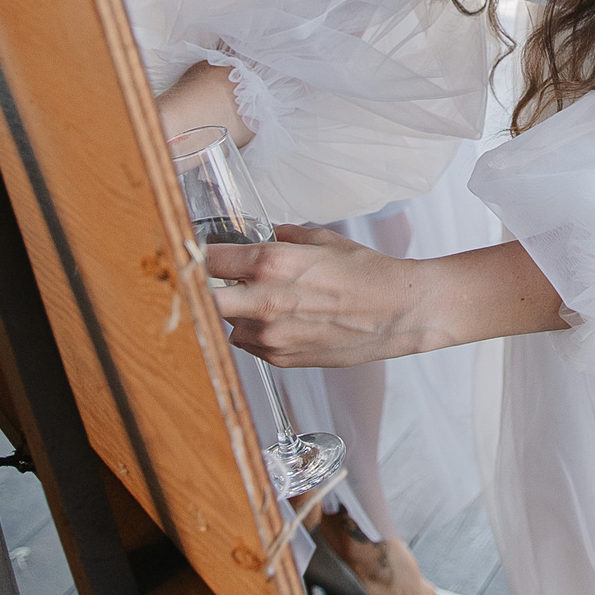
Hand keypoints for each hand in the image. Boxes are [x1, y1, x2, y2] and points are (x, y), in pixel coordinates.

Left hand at [205, 227, 429, 368]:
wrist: (398, 312)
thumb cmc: (367, 273)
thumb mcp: (322, 240)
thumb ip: (283, 238)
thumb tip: (264, 235)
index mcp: (272, 264)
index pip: (208, 260)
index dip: (198, 255)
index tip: (195, 253)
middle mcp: (264, 302)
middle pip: (204, 299)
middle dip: (206, 289)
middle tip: (216, 281)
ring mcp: (271, 335)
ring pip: (227, 323)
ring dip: (236, 311)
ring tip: (266, 301)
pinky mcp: (281, 358)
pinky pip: (250, 344)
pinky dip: (256, 332)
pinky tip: (283, 320)